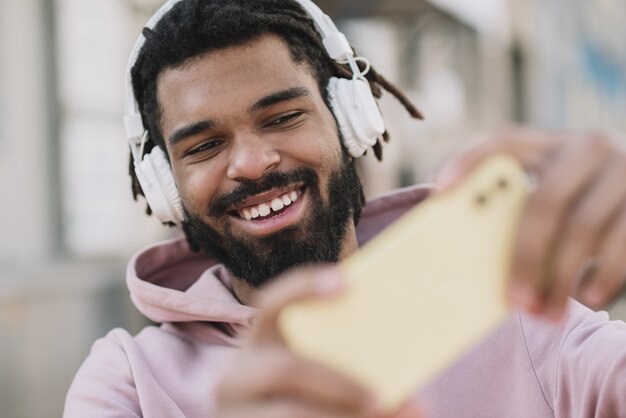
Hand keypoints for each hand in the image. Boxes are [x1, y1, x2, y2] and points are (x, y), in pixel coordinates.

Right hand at [214, 265, 426, 417]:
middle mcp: (241, 373)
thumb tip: (412, 386)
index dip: (304, 288)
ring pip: (289, 412)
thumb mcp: (312, 374)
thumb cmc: (303, 395)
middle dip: (339, 384)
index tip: (347, 282)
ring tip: (384, 413)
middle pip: (285, 368)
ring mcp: (238, 410)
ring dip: (341, 415)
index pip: (273, 303)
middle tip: (382, 398)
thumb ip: (345, 362)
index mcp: (262, 343)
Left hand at [437, 129, 625, 318]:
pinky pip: (623, 242)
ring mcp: (622, 171)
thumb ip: (513, 204)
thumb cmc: (580, 201)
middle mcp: (586, 148)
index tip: (441, 190)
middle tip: (514, 300)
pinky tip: (587, 297)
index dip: (471, 161)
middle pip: (545, 202)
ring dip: (562, 278)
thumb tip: (461, 246)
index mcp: (549, 144)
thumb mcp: (552, 190)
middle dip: (525, 257)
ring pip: (584, 228)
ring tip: (546, 313)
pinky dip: (605, 275)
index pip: (505, 142)